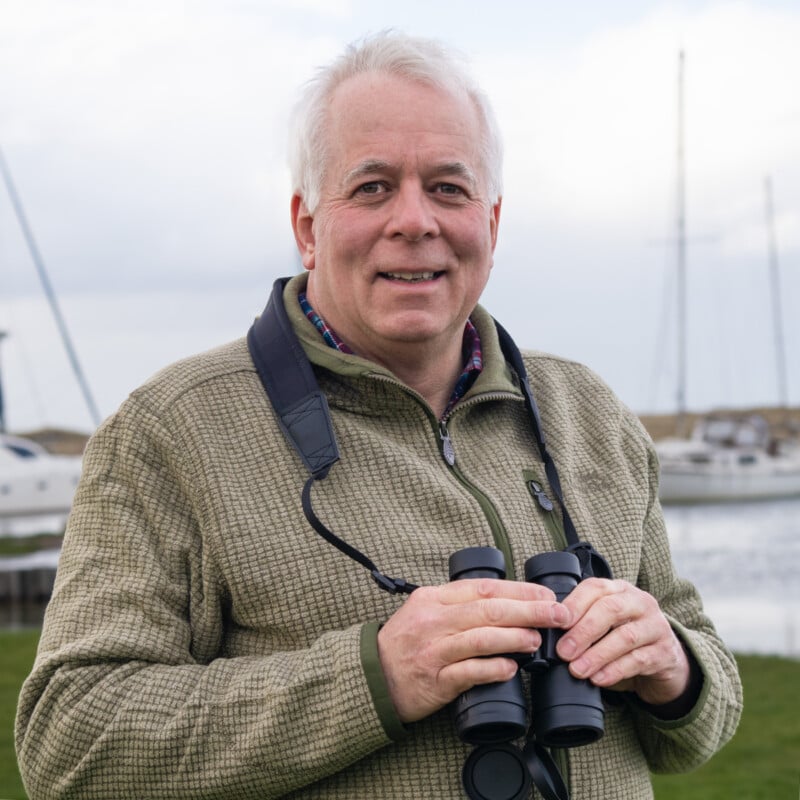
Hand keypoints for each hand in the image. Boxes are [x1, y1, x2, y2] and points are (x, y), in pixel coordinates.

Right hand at [377, 579, 569, 722]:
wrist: (372, 676)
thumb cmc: (405, 642)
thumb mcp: (425, 610)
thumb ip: (457, 603)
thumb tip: (506, 601)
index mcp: (433, 598)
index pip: (483, 588)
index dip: (518, 590)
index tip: (545, 595)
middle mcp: (434, 621)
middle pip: (489, 610)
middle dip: (529, 610)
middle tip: (558, 614)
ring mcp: (434, 651)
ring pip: (482, 639)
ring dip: (515, 638)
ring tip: (538, 639)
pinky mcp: (435, 681)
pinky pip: (470, 672)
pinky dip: (494, 668)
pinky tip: (512, 667)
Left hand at [555, 578, 691, 706]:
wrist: (665, 659)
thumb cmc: (624, 637)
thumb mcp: (605, 623)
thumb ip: (583, 622)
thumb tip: (550, 634)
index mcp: (620, 590)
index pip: (595, 588)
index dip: (574, 604)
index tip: (556, 624)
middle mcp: (640, 602)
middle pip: (611, 609)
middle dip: (583, 631)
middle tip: (563, 652)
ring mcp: (656, 626)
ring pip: (625, 637)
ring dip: (597, 655)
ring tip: (577, 669)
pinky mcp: (665, 652)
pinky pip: (638, 661)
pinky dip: (614, 671)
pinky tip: (598, 679)